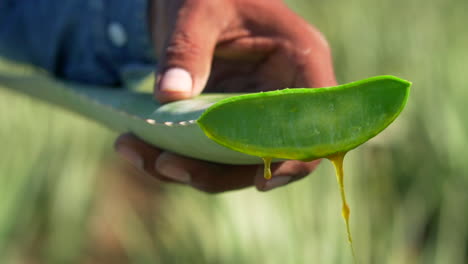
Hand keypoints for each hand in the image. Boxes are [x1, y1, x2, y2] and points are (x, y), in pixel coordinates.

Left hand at [114, 0, 335, 192]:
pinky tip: (136, 146)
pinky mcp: (228, 123)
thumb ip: (187, 49)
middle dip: (217, 171)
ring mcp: (255, 113)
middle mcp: (283, 95)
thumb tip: (170, 95)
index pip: (317, 122)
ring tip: (133, 151)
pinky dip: (175, 156)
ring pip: (233, 162)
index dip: (298, 157)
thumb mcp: (199, 10)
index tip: (261, 181)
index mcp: (300, 61)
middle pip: (269, 154)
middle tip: (165, 164)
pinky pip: (210, 153)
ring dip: (187, 169)